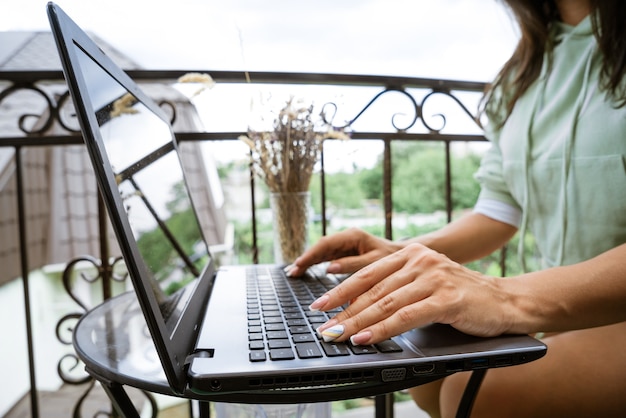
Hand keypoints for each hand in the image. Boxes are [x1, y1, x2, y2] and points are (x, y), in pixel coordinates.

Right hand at [287, 228, 402, 276]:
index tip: (299, 264)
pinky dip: (315, 264)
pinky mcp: (345, 253)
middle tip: (292, 272)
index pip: (326, 244)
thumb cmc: (393, 259)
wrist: (405, 257)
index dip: (310, 255)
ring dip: (308, 262)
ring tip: (293, 273)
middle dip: (305, 259)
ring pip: (321, 252)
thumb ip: (352, 265)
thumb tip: (329, 267)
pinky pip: (326, 257)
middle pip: (320, 247)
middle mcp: (346, 238)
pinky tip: (304, 271)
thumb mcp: (374, 262)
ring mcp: (345, 245)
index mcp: (353, 236)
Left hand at [311, 243, 513, 344]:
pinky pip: (406, 317)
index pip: (368, 274)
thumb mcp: (425, 283)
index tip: (320, 306)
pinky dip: (382, 330)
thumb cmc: (461, 296)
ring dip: (357, 323)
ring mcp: (434, 277)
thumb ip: (397, 288)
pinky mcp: (446, 298)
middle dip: (343, 310)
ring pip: (386, 303)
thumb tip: (359, 309)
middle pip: (372, 289)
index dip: (340, 291)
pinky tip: (366, 339)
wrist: (505, 300)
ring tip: (337, 336)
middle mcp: (420, 260)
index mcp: (411, 253)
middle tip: (323, 326)